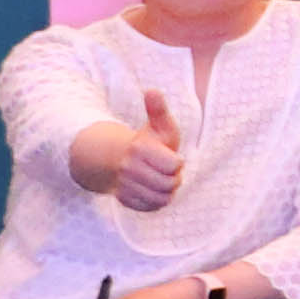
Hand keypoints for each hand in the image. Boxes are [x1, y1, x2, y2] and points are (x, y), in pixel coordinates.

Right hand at [77, 91, 187, 209]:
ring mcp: (124, 185)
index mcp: (139, 148)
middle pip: (168, 184)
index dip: (177, 163)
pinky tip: (152, 190)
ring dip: (166, 191)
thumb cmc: (150, 142)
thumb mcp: (159, 125)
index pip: (174, 166)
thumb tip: (152, 90)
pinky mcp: (124, 199)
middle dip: (174, 179)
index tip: (172, 157)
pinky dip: (156, 201)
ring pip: (160, 198)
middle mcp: (128, 168)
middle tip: (167, 171)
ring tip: (161, 180)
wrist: (122, 159)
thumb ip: (158, 110)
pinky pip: (150, 207)